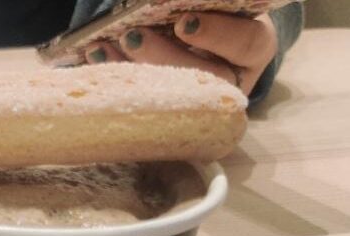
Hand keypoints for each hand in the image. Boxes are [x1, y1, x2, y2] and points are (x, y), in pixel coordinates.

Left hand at [84, 12, 277, 95]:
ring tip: (103, 47)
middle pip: (206, 77)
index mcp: (254, 45)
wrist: (208, 40)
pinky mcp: (175, 110)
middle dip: (164, 56)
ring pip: (174, 96)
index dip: (217, 34)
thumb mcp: (215, 7)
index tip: (184, 22)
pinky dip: (118, 76)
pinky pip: (146, 100)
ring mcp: (206, 101)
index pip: (247, 42)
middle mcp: (234, 78)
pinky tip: (95, 56)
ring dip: (134, 71)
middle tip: (131, 35)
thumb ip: (197, 3)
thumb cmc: (216, 15)